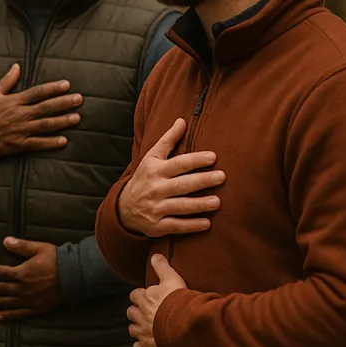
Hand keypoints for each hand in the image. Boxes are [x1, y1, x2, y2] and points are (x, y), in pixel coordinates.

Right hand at [0, 64, 81, 157]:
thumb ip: (7, 80)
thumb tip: (17, 66)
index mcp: (14, 101)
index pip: (37, 92)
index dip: (53, 88)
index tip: (67, 85)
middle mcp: (19, 115)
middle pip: (45, 107)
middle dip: (63, 103)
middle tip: (79, 99)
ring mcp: (19, 130)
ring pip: (45, 125)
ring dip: (62, 121)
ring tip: (76, 118)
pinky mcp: (18, 145)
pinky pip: (37, 144)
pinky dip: (50, 143)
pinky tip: (63, 141)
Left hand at [0, 237, 62, 320]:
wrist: (75, 276)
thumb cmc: (57, 260)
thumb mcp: (39, 248)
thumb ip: (21, 246)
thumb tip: (5, 240)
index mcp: (22, 272)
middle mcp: (23, 288)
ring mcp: (30, 300)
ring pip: (6, 302)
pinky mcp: (37, 308)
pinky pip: (20, 314)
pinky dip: (8, 315)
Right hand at [117, 118, 224, 236]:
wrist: (124, 208)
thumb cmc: (145, 178)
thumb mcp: (151, 158)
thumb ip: (168, 140)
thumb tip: (182, 120)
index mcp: (154, 170)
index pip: (177, 164)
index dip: (195, 160)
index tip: (213, 157)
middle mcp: (154, 189)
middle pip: (181, 185)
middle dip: (202, 181)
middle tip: (222, 177)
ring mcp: (155, 208)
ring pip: (180, 206)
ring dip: (199, 205)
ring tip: (217, 202)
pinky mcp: (157, 226)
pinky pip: (176, 226)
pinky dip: (191, 226)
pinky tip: (207, 224)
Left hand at [128, 254, 187, 346]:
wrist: (186, 325)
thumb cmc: (180, 301)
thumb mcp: (172, 280)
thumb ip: (162, 267)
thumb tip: (154, 255)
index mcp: (144, 298)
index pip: (134, 295)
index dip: (140, 297)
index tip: (147, 299)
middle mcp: (140, 315)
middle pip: (130, 312)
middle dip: (136, 313)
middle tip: (147, 314)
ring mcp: (142, 332)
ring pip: (132, 329)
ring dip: (137, 328)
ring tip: (148, 329)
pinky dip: (141, 346)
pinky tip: (148, 345)